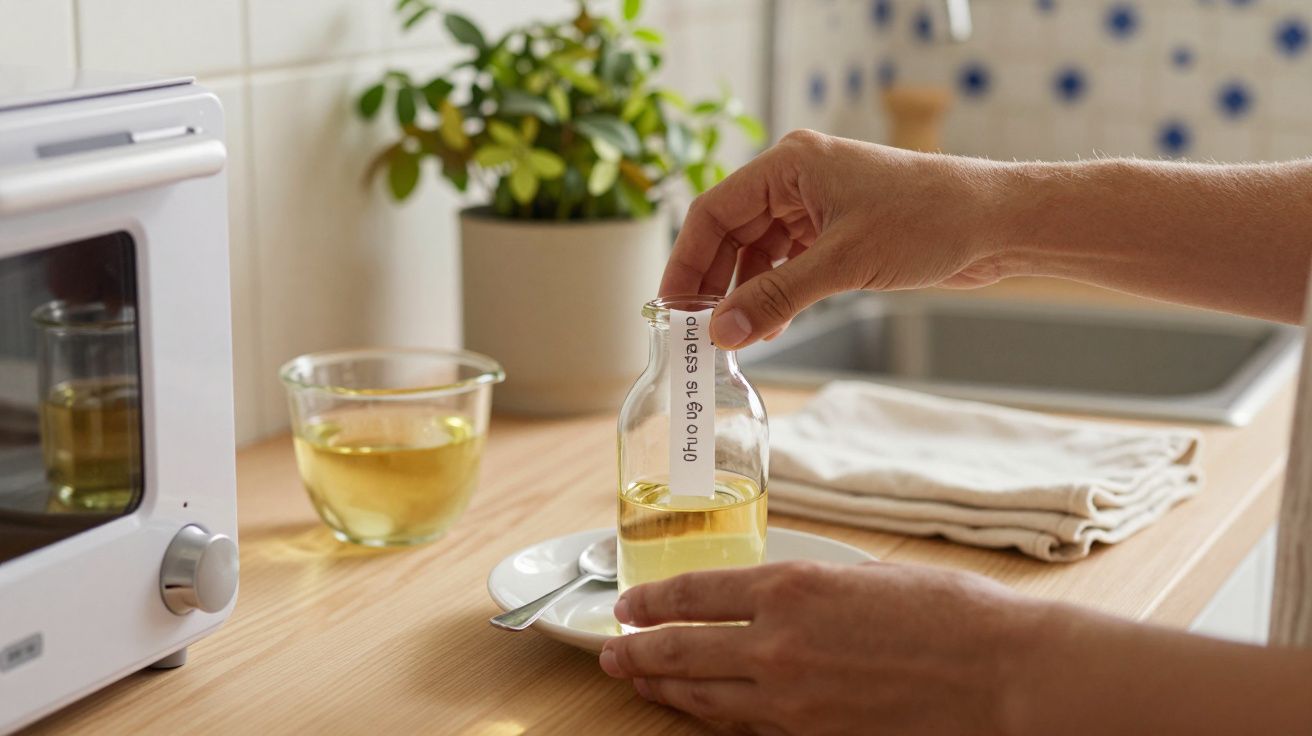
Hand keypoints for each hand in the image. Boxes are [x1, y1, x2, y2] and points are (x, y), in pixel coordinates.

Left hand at [599, 561, 1042, 734]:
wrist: (1004, 677)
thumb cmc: (952, 615)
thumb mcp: (868, 577)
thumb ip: (812, 590)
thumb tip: (780, 598)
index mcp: (792, 586)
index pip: (695, 594)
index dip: (652, 602)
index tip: (629, 607)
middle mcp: (777, 642)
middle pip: (682, 649)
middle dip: (638, 653)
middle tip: (613, 653)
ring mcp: (791, 698)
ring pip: (703, 695)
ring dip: (662, 689)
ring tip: (636, 682)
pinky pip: (742, 728)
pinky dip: (710, 718)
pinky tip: (697, 713)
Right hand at [661, 130, 1016, 347]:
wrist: (996, 223)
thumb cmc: (929, 220)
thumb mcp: (843, 263)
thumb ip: (777, 298)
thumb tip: (721, 333)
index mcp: (789, 164)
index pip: (713, 211)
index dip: (686, 260)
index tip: (671, 307)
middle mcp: (797, 180)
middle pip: (731, 233)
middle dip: (715, 283)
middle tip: (699, 331)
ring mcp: (817, 205)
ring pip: (758, 252)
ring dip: (746, 294)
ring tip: (738, 336)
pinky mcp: (838, 231)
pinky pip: (788, 263)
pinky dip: (776, 293)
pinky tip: (773, 325)